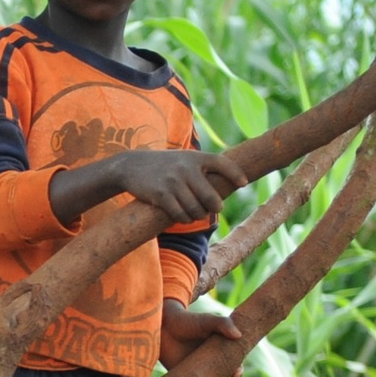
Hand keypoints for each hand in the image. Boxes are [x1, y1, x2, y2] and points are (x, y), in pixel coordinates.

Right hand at [109, 151, 240, 224]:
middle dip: (214, 207)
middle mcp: (186, 168)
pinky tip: (183, 217)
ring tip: (196, 214)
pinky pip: (180, 215)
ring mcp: (173, 182)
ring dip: (198, 216)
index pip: (221, 163)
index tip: (243, 184)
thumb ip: (202, 167)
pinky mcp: (161, 195)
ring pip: (196, 210)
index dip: (234, 174)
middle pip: (210, 197)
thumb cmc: (164, 165)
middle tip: (213, 209)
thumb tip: (228, 183)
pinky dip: (184, 219)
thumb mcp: (184, 159)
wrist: (132, 165)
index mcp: (195, 157)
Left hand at [158, 298, 241, 376]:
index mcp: (221, 353)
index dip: (237, 371)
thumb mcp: (207, 321)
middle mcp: (210, 366)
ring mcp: (197, 374)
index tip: (235, 373)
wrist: (164, 325)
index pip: (233, 366)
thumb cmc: (188, 321)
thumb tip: (238, 335)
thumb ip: (224, 324)